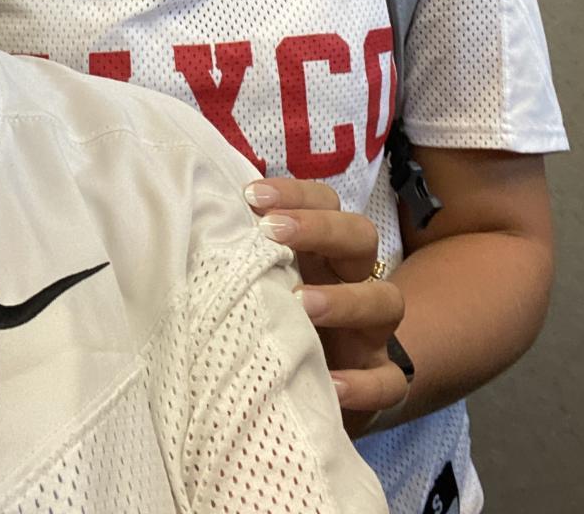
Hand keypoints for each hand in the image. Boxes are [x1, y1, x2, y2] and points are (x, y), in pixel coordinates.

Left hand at [245, 177, 408, 435]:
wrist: (315, 389)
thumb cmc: (276, 321)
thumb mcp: (263, 284)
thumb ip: (242, 258)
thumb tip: (194, 223)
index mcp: (324, 251)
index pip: (325, 202)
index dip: (296, 194)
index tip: (252, 196)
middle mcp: (353, 281)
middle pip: (361, 236)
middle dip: (319, 228)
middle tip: (272, 232)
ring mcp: (371, 332)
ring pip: (387, 301)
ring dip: (344, 299)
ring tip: (300, 303)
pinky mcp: (379, 380)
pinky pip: (389, 381)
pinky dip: (364, 384)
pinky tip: (331, 383)